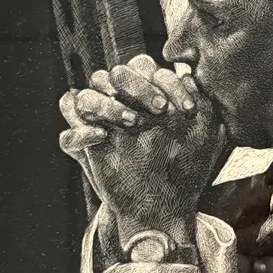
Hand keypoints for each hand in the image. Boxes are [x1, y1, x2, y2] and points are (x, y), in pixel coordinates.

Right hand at [59, 55, 226, 239]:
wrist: (163, 204)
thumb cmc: (186, 165)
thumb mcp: (204, 136)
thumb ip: (205, 105)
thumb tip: (191, 78)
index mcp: (148, 93)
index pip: (147, 68)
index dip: (167, 82)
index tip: (187, 109)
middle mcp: (122, 102)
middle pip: (116, 73)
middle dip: (138, 86)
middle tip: (160, 110)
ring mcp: (101, 122)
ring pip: (86, 94)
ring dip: (107, 104)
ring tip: (132, 123)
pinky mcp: (85, 146)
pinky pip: (68, 133)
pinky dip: (80, 132)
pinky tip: (101, 136)